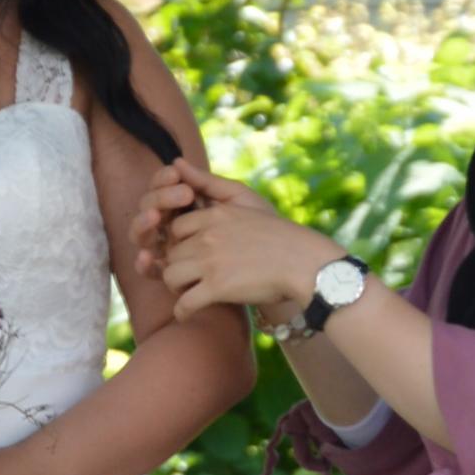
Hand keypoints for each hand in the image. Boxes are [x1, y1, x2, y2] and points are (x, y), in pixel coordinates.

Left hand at [141, 163, 338, 327]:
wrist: (305, 263)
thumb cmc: (279, 234)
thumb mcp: (245, 200)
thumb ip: (210, 183)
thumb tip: (176, 161)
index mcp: (214, 215)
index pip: (176, 229)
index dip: (180, 244)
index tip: (190, 255)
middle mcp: (207, 236)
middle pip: (171, 254)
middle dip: (176, 266)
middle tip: (188, 278)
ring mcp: (210, 262)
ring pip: (170, 277)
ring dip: (176, 288)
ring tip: (188, 293)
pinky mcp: (217, 288)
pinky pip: (184, 303)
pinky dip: (183, 311)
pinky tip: (188, 313)